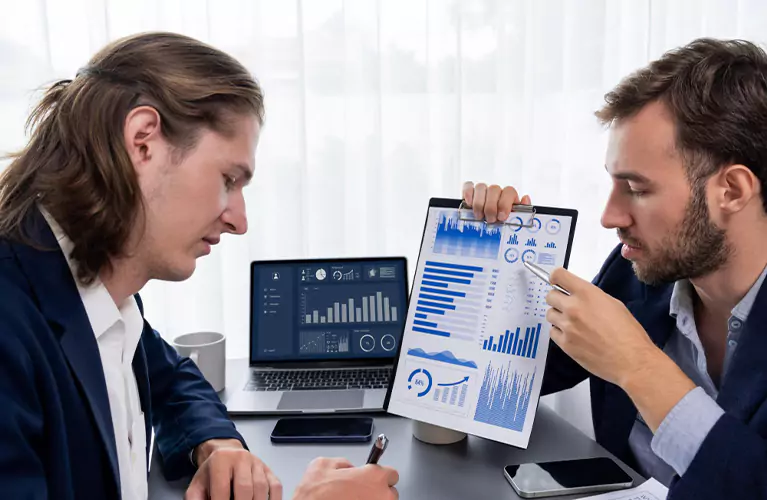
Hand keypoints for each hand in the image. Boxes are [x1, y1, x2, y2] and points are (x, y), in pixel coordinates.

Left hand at [185, 439, 281, 499]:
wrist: (225, 453)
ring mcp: (257, 463)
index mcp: (220, 460)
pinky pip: (276, 486)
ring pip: (261, 488)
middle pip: (245, 488)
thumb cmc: (212, 473)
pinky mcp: (268, 469)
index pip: (222, 489)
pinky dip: (274, 499)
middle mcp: (241, 458)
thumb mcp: (197, 485)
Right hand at [292, 457, 398, 499]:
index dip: (379, 475)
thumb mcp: (322, 465)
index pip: (391, 473)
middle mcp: (382, 496)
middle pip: (390, 492)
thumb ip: (342, 462)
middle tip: (361, 492)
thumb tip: (348, 467)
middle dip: (377, 491)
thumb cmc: (316, 497)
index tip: (371, 477)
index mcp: (374, 477)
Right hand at [462, 181, 530, 222]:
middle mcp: (496, 192)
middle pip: (494, 189)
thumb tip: (525, 198)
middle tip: (490, 220)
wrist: (489, 231)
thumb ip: (523, 211)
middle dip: (491, 206)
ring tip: (479, 216)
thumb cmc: (503, 225)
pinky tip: (468, 204)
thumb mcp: (515, 221)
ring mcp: (483, 191)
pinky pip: (468, 186)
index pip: (509, 191)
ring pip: (481, 187)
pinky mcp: (470, 193)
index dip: (505, 203)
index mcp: (509, 197)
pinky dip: (468, 193)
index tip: (501, 217)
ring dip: (479, 203)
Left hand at [545, 268, 659, 385]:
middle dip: (558, 299)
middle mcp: (573, 307)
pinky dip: (560, 332)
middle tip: (568, 306)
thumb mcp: (613, 304)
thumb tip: (579, 296)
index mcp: (587, 294)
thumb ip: (591, 297)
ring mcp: (567, 326)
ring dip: (559, 316)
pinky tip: (573, 335)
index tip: (558, 282)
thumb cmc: (628, 333)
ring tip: (574, 323)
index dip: (556, 278)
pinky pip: (553, 332)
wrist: (630, 360)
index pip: (558, 276)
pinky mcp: (565, 344)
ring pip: (550, 314)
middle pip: (550, 296)